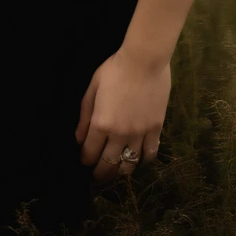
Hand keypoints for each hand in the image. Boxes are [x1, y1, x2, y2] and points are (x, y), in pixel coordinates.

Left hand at [75, 47, 170, 183]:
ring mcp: (139, 133)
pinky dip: (143, 161)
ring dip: (121, 172)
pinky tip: (139, 160)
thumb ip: (85, 116)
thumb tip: (79, 139)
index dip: (85, 160)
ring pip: (129, 165)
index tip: (85, 161)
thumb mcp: (93, 88)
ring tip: (118, 172)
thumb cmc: (115, 70)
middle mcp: (119, 134)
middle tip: (99, 175)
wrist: (145, 60)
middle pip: (108, 166)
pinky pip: (150, 154)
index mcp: (101, 124)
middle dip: (101, 174)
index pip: (89, 153)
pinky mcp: (156, 129)